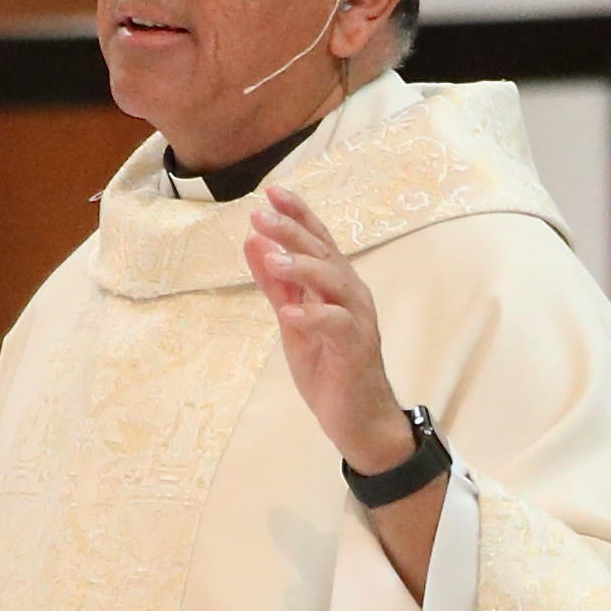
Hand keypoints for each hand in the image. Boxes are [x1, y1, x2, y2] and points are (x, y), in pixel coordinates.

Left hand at [238, 185, 401, 463]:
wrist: (358, 418)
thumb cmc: (328, 367)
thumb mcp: (292, 319)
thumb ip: (275, 283)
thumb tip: (252, 241)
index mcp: (336, 284)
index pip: (317, 240)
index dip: (298, 214)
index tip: (271, 192)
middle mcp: (351, 294)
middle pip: (323, 253)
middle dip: (293, 232)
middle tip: (261, 215)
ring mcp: (357, 319)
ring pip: (334, 283)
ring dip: (302, 269)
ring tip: (273, 261)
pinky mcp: (356, 349)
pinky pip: (337, 326)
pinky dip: (313, 318)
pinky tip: (289, 314)